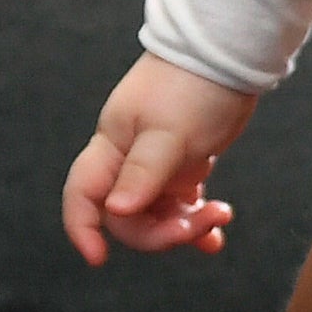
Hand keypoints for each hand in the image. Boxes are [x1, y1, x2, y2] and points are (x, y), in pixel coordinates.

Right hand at [60, 54, 256, 265]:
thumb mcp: (169, 132)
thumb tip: (116, 210)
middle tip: (200, 224)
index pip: (83, 194)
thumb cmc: (194, 85)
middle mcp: (129, 158)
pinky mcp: (184, 163)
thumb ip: (143, 172)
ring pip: (157, 213)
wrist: (229, 52)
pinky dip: (197, 219)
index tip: (99, 258)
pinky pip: (182, 203)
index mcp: (114, 146)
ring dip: (185, 226)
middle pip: (127, 215)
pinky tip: (217, 231)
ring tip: (219, 217)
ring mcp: (156, 163)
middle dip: (161, 231)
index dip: (83, 227)